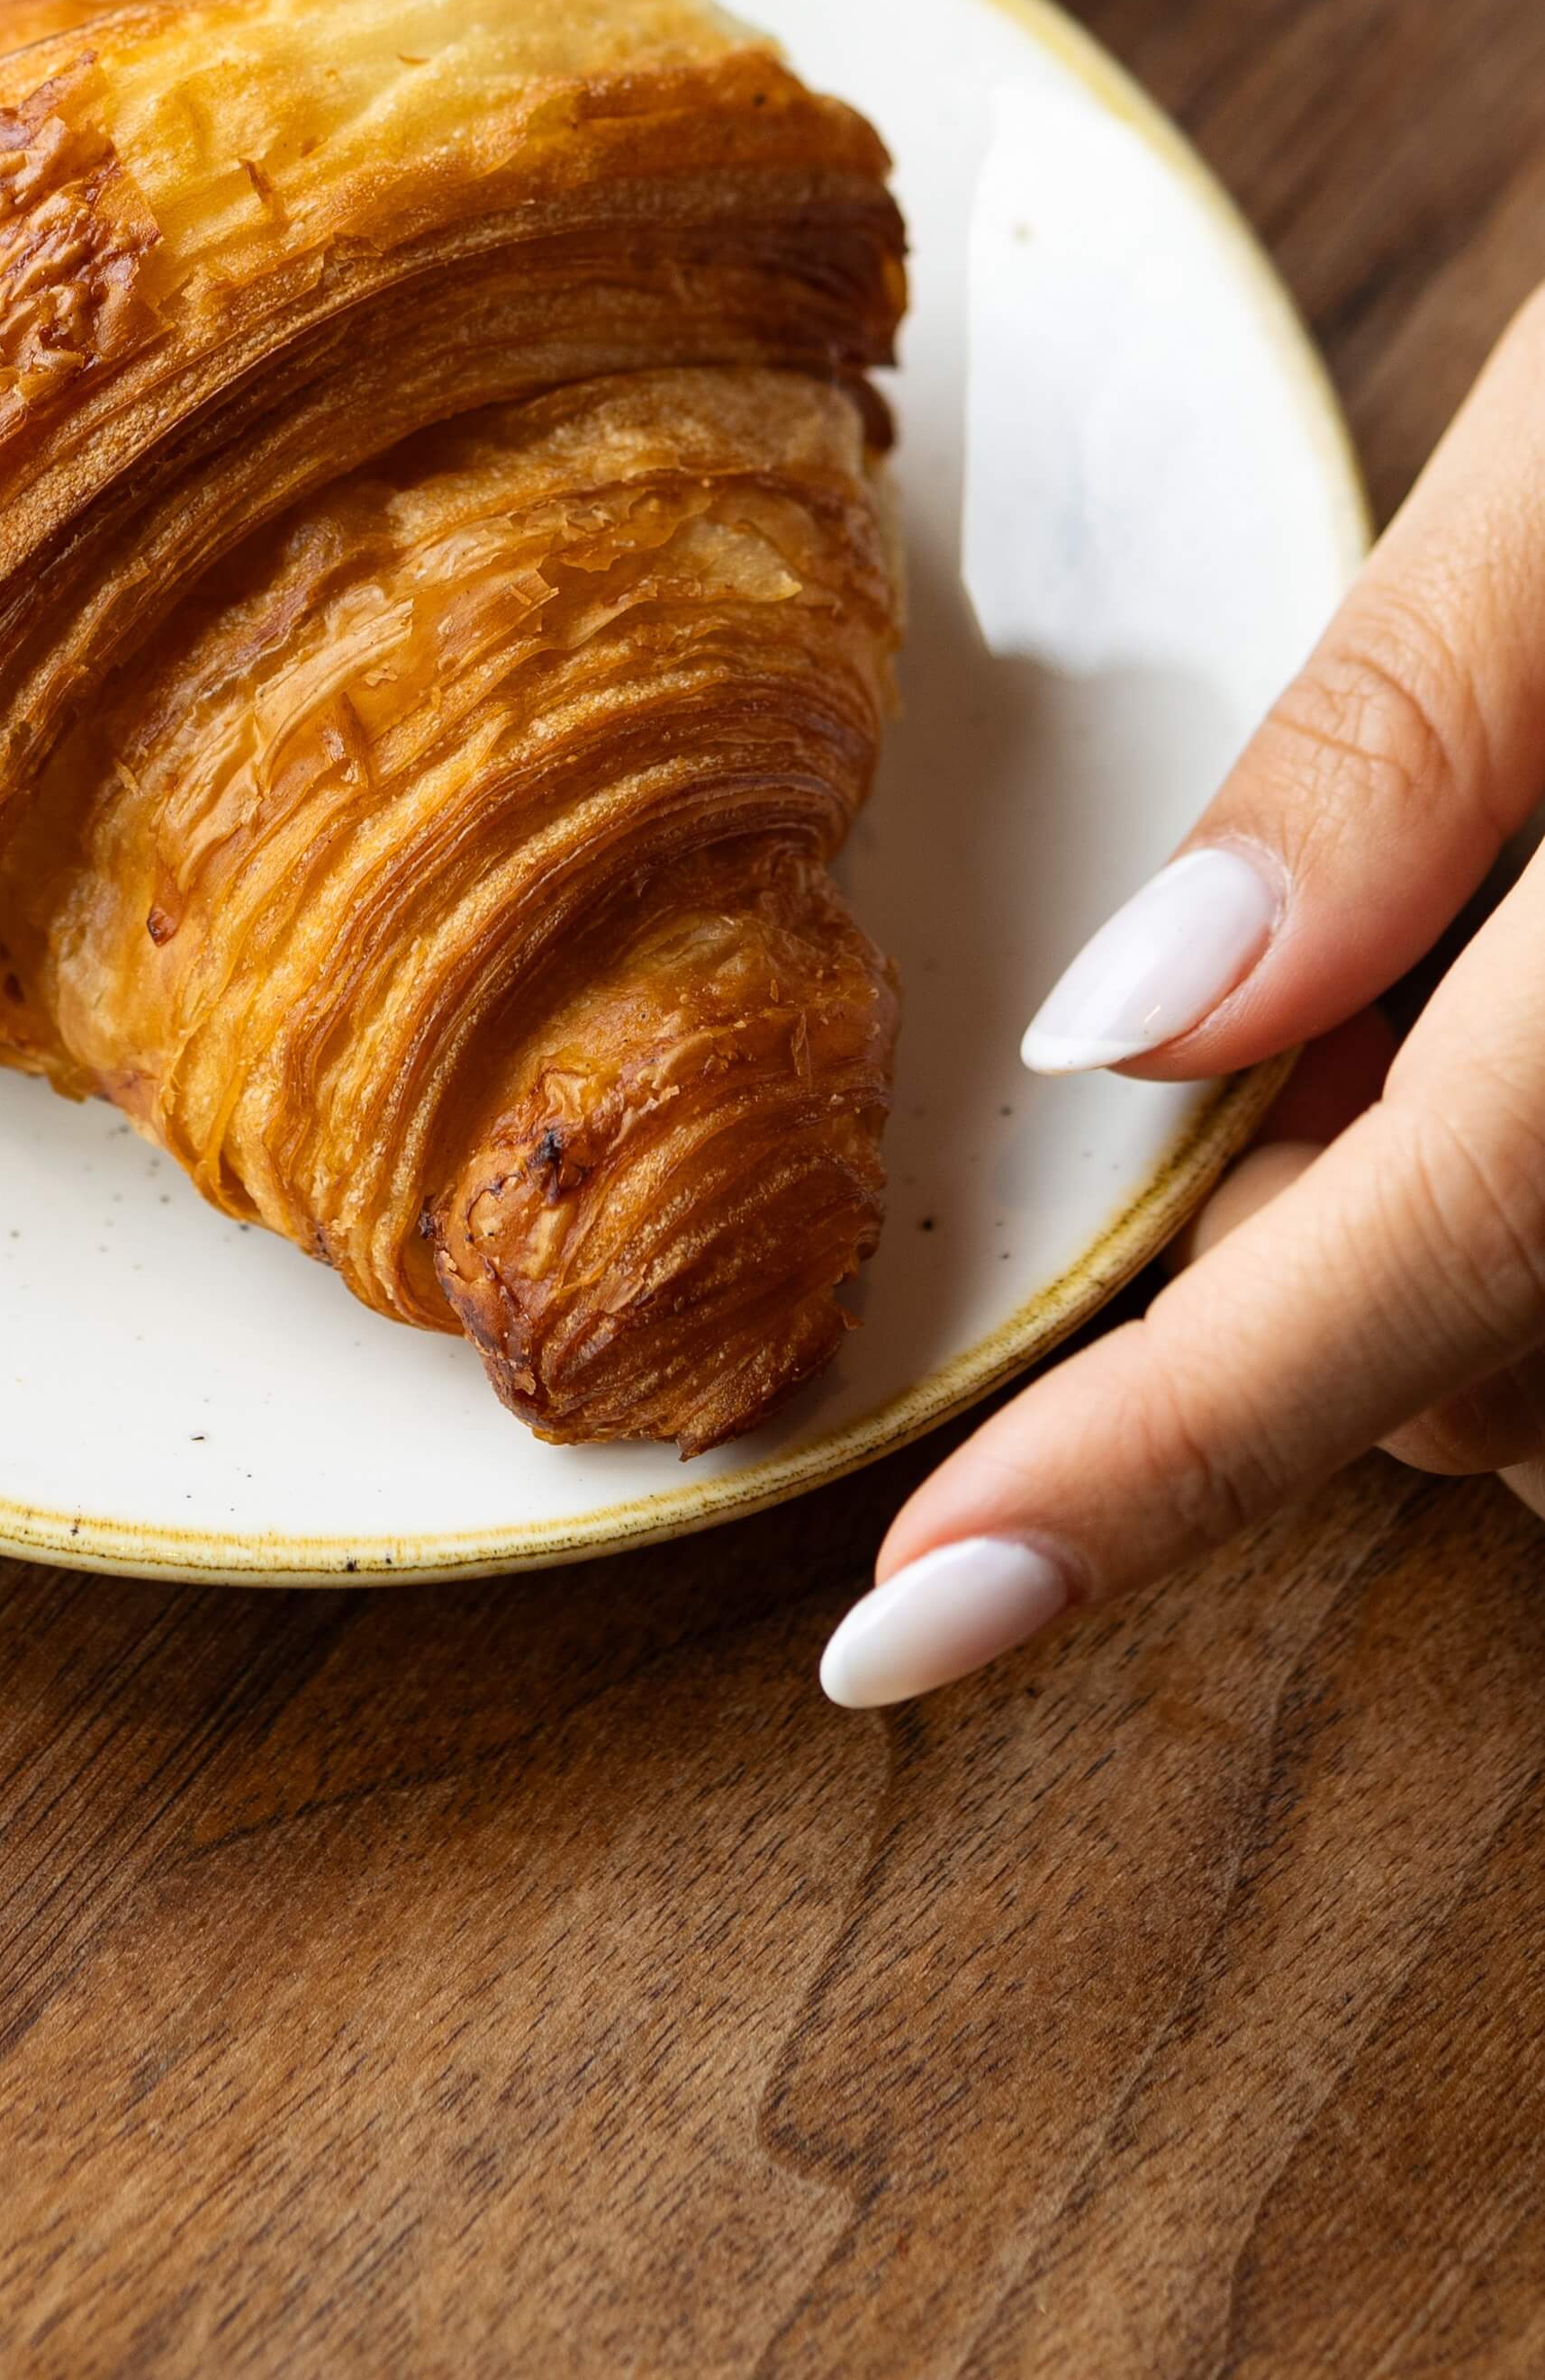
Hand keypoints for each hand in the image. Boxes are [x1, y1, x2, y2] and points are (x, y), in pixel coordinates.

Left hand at [820, 289, 1544, 1705]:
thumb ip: (1385, 747)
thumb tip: (1128, 1027)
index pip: (1380, 1287)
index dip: (1127, 1479)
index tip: (899, 1633)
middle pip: (1475, 1357)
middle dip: (1314, 1222)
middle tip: (1338, 947)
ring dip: (1457, 1219)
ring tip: (1495, 930)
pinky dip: (1538, 1185)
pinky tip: (1543, 975)